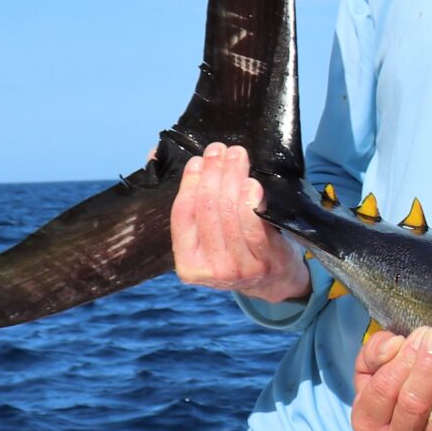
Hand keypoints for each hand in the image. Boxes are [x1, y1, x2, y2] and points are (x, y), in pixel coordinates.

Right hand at [171, 143, 310, 302]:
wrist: (275, 280)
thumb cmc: (235, 250)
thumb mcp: (207, 239)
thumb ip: (188, 206)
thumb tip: (156, 155)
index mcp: (188, 264)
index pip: (182, 216)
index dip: (189, 184)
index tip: (197, 160)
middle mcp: (212, 270)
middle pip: (208, 209)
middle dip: (213, 173)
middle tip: (220, 150)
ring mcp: (240, 268)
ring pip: (230, 213)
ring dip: (232, 178)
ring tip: (237, 156)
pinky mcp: (267, 261)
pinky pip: (254, 226)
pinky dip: (250, 201)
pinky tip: (251, 183)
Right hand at [349, 325, 431, 430]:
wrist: (427, 421)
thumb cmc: (398, 388)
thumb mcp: (375, 370)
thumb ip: (375, 353)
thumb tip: (394, 344)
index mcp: (367, 421)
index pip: (383, 388)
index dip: (402, 359)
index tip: (421, 335)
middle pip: (411, 403)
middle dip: (425, 367)